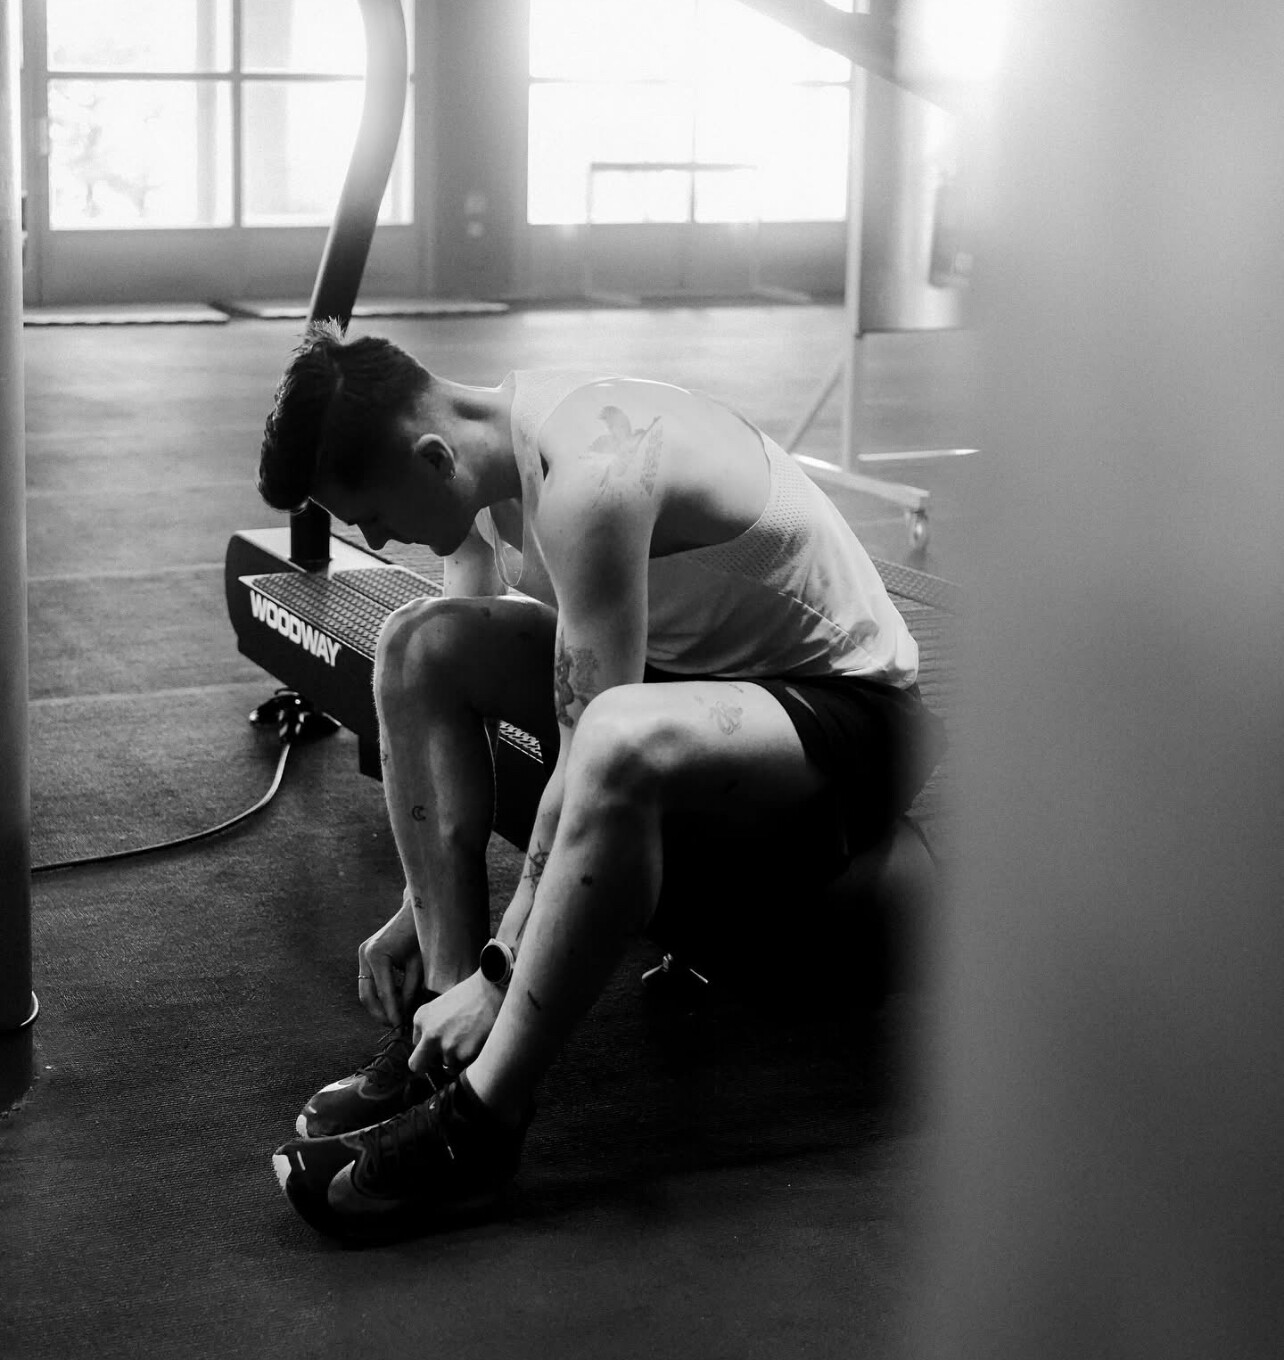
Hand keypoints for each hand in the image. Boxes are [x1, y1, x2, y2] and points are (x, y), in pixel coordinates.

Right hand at [357, 907, 422, 1027]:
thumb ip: (410, 990)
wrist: (415, 913)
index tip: (400, 1027)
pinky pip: (369, 981)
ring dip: (378, 1006)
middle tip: (394, 1026)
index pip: (384, 993)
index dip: (392, 1012)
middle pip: (366, 995)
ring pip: (365, 990)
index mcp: (377, 955)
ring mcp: (363, 954)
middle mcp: (365, 955)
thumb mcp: (418, 965)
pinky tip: (393, 1001)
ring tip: (394, 1017)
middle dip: (379, 1014)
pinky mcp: (366, 955)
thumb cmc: (420, 936)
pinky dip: (379, 993)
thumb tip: (405, 1014)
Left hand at [408, 971, 501, 1074]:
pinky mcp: (463, 1055)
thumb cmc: (472, 994)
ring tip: (470, 1041)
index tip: (441, 1043)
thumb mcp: (442, 1004)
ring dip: (457, 1059)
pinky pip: (464, 1066)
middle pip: (418, 1065)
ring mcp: (445, 1046)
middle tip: (442, 1061)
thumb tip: (434, 1048)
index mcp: (421, 1018)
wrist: (493, 990)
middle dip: (428, 1066)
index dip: (430, 1046)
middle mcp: (429, 1034)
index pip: (416, 1045)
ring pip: (447, 1066)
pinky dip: (471, 1058)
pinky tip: (478, 1041)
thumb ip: (433, 1025)